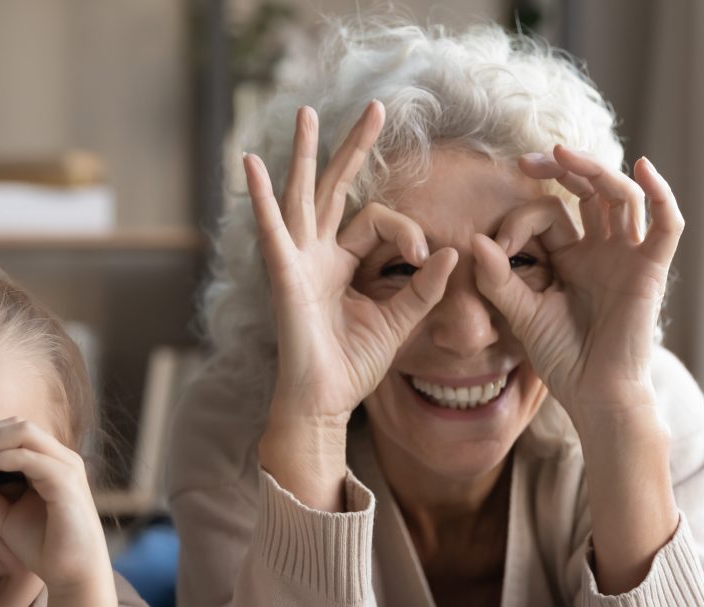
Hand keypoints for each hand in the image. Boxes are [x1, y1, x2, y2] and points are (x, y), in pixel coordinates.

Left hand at [0, 418, 111, 595]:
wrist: (72, 576)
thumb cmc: (42, 546)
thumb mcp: (0, 515)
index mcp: (50, 462)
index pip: (14, 430)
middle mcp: (62, 458)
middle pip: (17, 424)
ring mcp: (66, 466)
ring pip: (22, 431)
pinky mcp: (65, 480)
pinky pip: (26, 456)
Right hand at [244, 101, 459, 425]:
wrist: (324, 403)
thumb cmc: (352, 367)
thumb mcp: (399, 322)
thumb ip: (423, 288)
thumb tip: (453, 253)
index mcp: (342, 264)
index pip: (376, 222)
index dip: (407, 231)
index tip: (426, 255)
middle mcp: (317, 255)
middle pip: (336, 188)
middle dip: (354, 146)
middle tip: (376, 107)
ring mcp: (297, 261)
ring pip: (303, 195)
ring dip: (307, 153)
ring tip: (308, 112)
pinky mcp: (284, 275)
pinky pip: (271, 230)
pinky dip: (260, 198)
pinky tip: (249, 165)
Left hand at [470, 145, 683, 424]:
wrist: (594, 394)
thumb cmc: (561, 359)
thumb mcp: (522, 314)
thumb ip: (500, 280)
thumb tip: (475, 239)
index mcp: (571, 257)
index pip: (551, 214)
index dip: (521, 220)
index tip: (497, 246)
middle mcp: (602, 250)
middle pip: (590, 191)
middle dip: (562, 169)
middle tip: (528, 160)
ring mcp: (628, 257)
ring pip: (622, 197)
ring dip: (595, 170)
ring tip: (564, 154)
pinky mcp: (651, 270)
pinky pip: (666, 224)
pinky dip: (660, 194)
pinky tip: (643, 168)